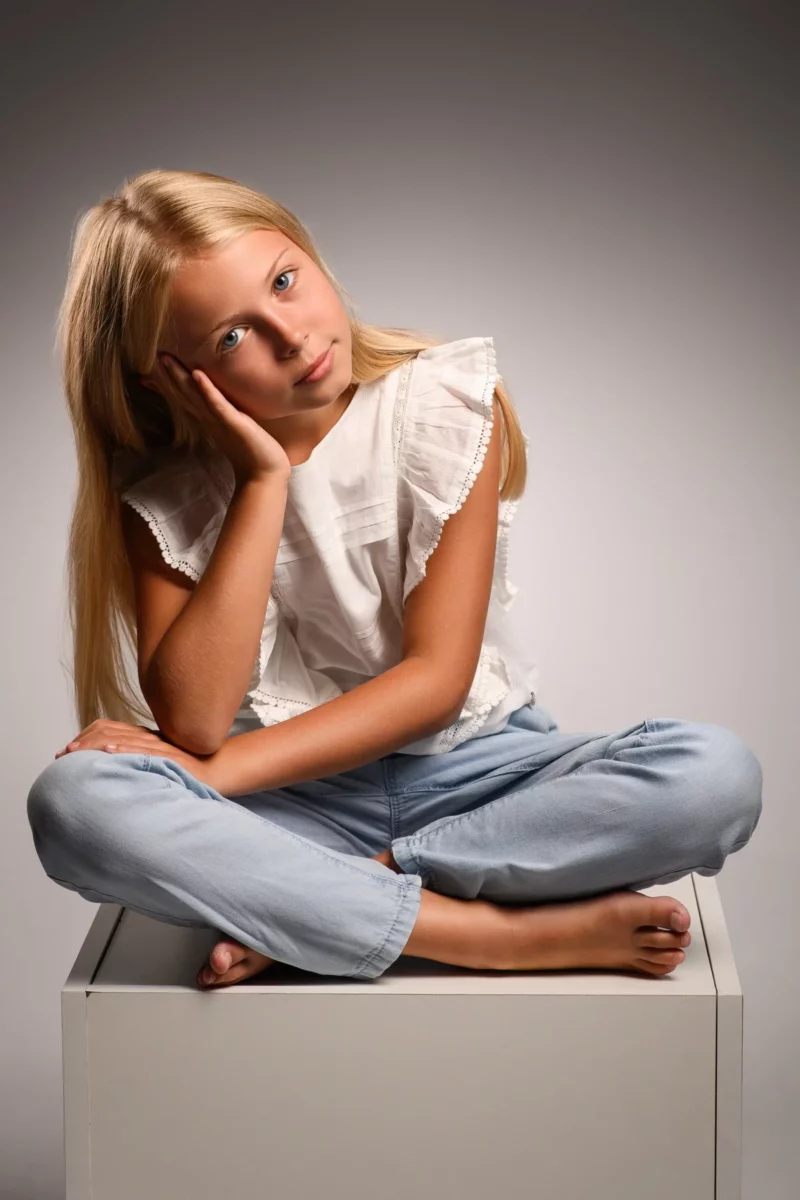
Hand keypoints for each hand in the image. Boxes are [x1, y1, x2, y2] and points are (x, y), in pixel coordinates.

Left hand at [54, 720, 218, 787]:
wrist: (219, 768)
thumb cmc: (187, 771)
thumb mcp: (155, 764)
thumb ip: (134, 763)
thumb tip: (108, 774)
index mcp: (143, 737)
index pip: (107, 728)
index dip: (84, 737)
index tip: (66, 752)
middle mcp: (148, 737)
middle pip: (109, 731)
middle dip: (83, 742)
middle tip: (63, 755)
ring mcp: (159, 746)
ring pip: (121, 739)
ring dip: (95, 745)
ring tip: (76, 752)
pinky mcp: (169, 756)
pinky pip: (144, 750)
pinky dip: (124, 750)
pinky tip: (109, 753)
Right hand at [141, 353, 291, 484]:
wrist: (265, 474)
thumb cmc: (252, 453)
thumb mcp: (233, 430)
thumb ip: (223, 418)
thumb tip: (215, 408)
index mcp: (208, 421)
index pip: (184, 400)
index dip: (166, 387)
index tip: (147, 375)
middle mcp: (209, 420)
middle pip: (184, 395)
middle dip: (168, 376)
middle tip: (153, 357)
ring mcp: (219, 422)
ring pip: (195, 396)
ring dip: (180, 378)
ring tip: (167, 359)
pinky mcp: (234, 423)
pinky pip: (218, 405)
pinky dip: (207, 390)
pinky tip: (197, 375)